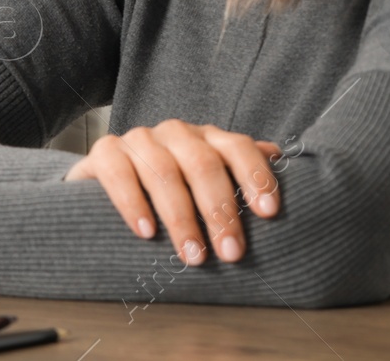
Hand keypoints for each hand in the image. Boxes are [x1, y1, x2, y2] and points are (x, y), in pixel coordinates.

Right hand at [65, 120, 280, 265]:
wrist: (107, 185)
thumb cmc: (170, 192)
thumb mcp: (206, 186)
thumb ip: (240, 177)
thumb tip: (284, 161)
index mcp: (207, 139)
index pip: (237, 147)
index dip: (255, 176)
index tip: (268, 213)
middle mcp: (175, 133)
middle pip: (202, 164)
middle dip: (220, 210)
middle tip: (231, 253)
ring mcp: (138, 139)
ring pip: (163, 171)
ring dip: (181, 217)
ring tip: (193, 256)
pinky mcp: (105, 152)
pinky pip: (119, 173)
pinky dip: (133, 203)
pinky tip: (146, 232)